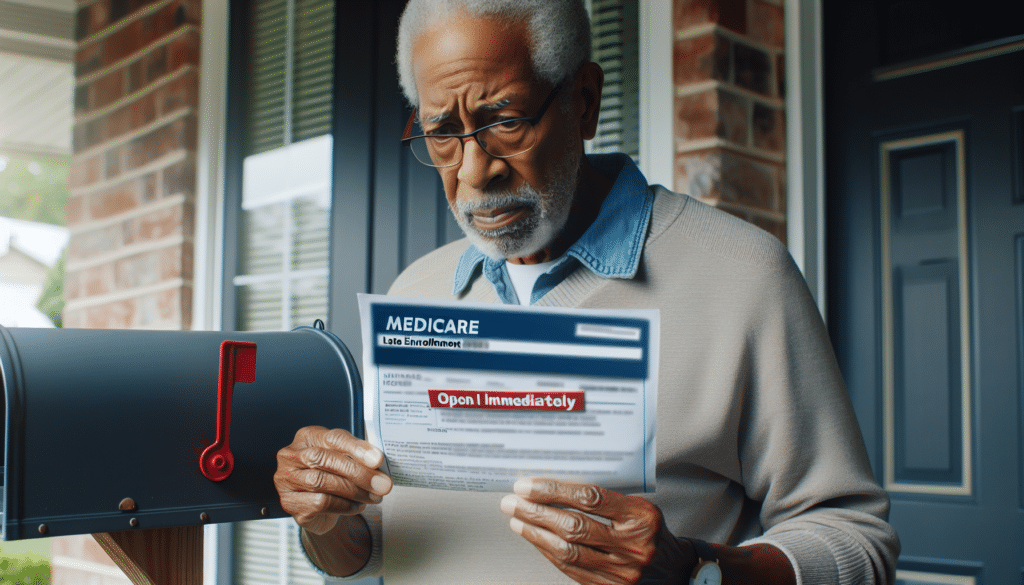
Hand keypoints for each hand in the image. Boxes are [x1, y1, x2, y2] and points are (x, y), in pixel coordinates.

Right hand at [274, 426, 392, 534]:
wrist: (321, 509)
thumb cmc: (334, 475)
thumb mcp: (346, 459)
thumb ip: (359, 457)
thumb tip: (377, 463)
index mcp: (307, 437)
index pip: (332, 438)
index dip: (357, 448)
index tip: (378, 460)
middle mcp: (291, 456)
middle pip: (324, 459)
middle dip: (358, 473)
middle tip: (382, 484)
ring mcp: (286, 480)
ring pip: (321, 482)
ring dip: (353, 491)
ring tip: (373, 497)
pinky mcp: (289, 503)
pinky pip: (319, 503)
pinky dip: (343, 505)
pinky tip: (356, 506)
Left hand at [499, 477, 695, 584]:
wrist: (673, 570)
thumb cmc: (650, 531)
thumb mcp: (638, 506)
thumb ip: (605, 497)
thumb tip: (555, 485)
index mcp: (641, 517)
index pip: (591, 498)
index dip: (554, 491)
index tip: (529, 485)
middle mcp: (632, 546)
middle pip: (574, 526)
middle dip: (536, 512)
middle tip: (513, 501)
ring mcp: (621, 572)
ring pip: (567, 551)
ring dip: (535, 534)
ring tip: (517, 519)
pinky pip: (570, 569)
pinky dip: (548, 551)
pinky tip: (535, 539)